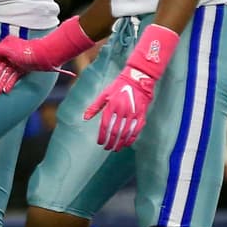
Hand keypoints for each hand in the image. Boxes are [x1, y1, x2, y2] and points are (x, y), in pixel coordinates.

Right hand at [0, 16, 93, 94]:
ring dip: (2, 82)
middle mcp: (10, 53)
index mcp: (6, 46)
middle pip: (0, 68)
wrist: (46, 55)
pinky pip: (14, 76)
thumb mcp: (7, 50)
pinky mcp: (23, 67)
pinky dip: (10, 82)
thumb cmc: (28, 51)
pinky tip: (7, 89)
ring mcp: (17, 61)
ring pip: (7, 73)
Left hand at [83, 24, 179, 151]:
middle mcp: (122, 110)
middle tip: (107, 148)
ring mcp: (133, 113)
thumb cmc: (118, 86)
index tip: (99, 143)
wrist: (137, 78)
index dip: (102, 136)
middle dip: (110, 142)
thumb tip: (85, 118)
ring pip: (126, 132)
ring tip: (116, 148)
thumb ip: (95, 107)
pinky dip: (132, 138)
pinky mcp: (141, 114)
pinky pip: (137, 129)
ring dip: (120, 142)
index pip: (105, 125)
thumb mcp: (104, 94)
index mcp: (112, 106)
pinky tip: (127, 143)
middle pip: (115, 131)